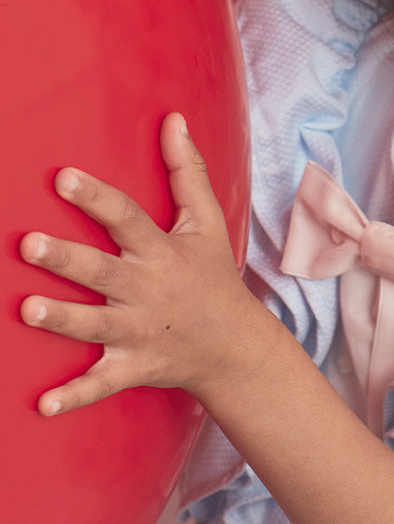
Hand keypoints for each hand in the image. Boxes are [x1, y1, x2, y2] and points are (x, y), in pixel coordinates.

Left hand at [20, 112, 254, 414]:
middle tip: (29, 244)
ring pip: (95, 324)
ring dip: (63, 319)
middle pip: (102, 271)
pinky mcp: (134, 366)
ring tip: (27, 308)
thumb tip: (174, 119)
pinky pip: (102, 383)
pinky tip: (43, 404)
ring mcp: (140, 330)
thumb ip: (187, 171)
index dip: (95, 197)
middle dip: (66, 258)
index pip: (126, 218)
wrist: (235, 345)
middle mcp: (148, 289)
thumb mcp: (206, 222)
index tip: (63, 178)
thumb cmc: (213, 276)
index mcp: (162, 251)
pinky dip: (76, 396)